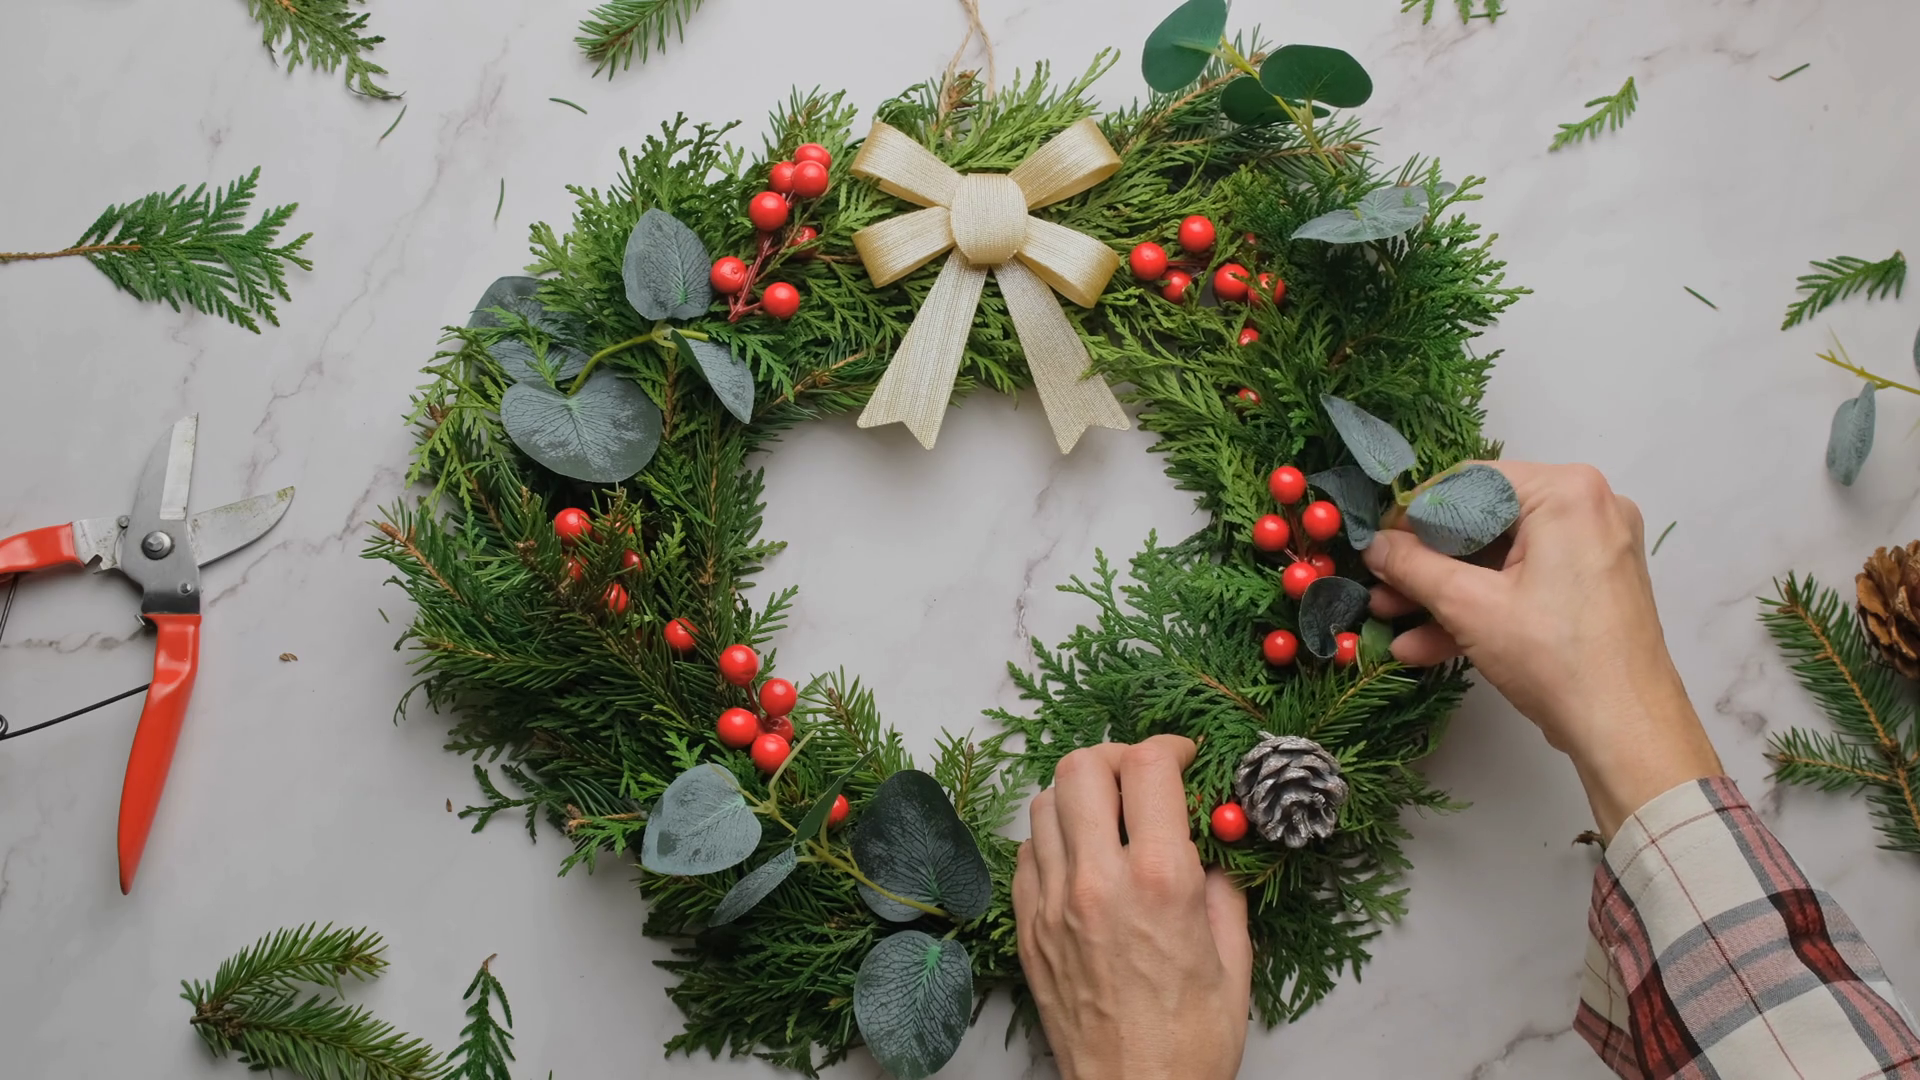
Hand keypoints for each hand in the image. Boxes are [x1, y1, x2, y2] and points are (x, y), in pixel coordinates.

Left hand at [1013, 735, 1251, 1079]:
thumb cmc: (1191, 1040)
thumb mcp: (1233, 957)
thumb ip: (1220, 886)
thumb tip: (1208, 843)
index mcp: (1158, 882)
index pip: (1147, 766)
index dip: (1169, 746)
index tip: (1183, 758)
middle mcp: (1097, 882)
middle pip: (1081, 765)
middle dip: (1117, 756)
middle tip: (1141, 777)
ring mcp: (1052, 903)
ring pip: (1044, 802)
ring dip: (1079, 794)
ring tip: (1108, 816)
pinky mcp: (1027, 928)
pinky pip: (1026, 852)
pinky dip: (1052, 838)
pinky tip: (1081, 858)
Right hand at [1362, 462, 1720, 837]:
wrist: (1626, 730)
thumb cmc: (1555, 658)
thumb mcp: (1469, 606)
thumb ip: (1412, 566)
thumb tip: (1372, 545)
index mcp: (1566, 492)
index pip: (1469, 481)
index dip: (1413, 514)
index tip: (1376, 544)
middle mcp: (1588, 507)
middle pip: (1483, 522)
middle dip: (1425, 562)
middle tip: (1379, 585)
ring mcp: (1593, 548)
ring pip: (1499, 559)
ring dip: (1444, 591)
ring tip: (1390, 618)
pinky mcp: (1591, 586)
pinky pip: (1523, 582)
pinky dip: (1482, 606)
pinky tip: (1426, 643)